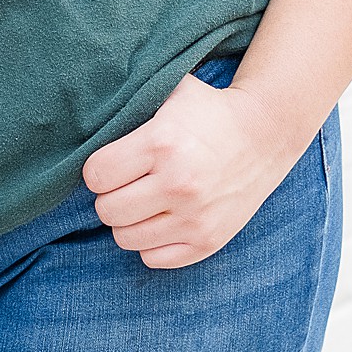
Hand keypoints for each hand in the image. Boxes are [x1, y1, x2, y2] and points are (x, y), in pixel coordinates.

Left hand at [81, 70, 297, 268]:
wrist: (265, 134)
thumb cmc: (208, 111)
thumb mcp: (170, 93)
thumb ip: (130, 104)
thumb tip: (86, 113)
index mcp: (162, 143)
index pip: (96, 175)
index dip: (98, 169)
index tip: (112, 163)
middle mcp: (178, 184)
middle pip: (106, 210)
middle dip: (110, 195)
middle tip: (128, 183)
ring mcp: (195, 217)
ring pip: (125, 238)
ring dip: (128, 220)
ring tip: (145, 200)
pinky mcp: (208, 241)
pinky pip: (153, 258)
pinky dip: (151, 242)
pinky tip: (162, 218)